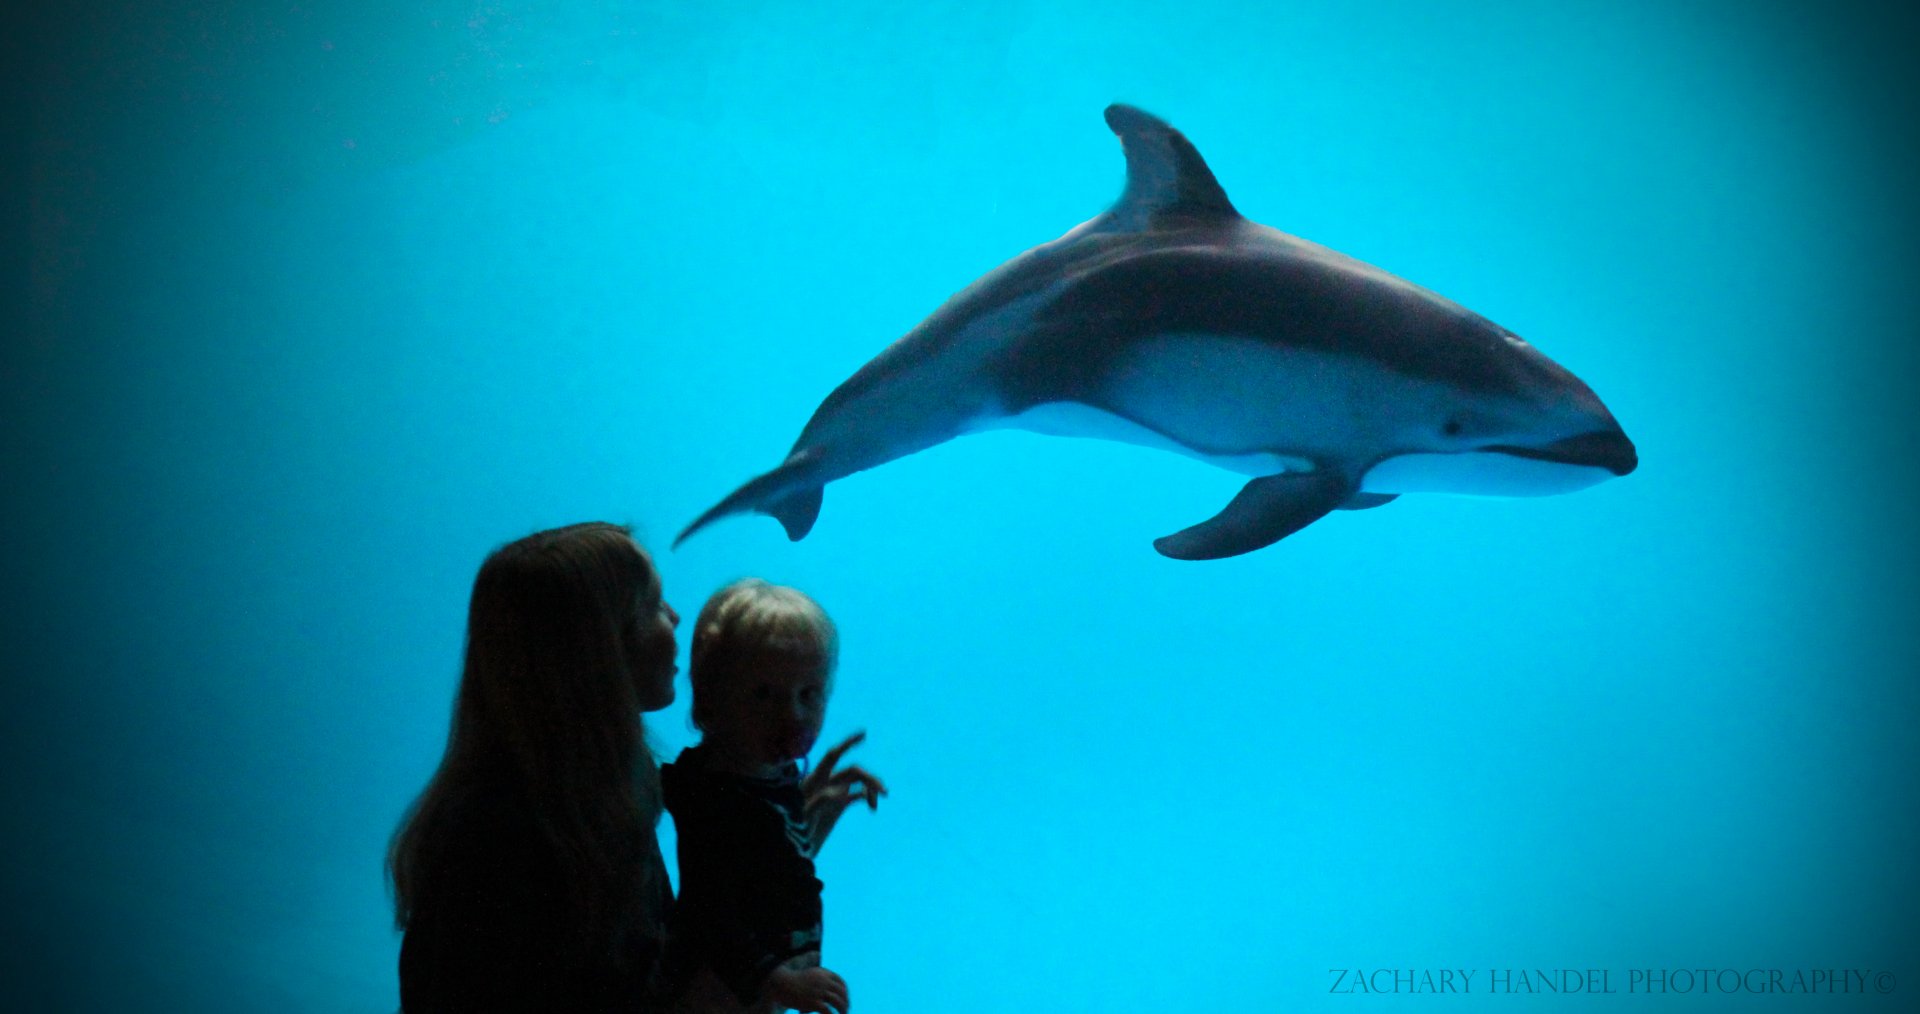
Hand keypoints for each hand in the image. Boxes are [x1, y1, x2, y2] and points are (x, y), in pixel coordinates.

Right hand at [765, 961, 849, 1013]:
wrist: (780, 984)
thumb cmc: (794, 982)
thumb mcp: (810, 976)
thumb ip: (820, 980)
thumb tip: (829, 992)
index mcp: (823, 973)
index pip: (840, 982)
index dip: (845, 991)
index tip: (845, 999)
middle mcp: (823, 981)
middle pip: (841, 992)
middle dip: (846, 1001)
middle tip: (846, 1009)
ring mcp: (818, 991)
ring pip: (838, 1002)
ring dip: (843, 1010)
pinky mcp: (813, 1002)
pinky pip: (828, 1011)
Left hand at [802, 731, 886, 849]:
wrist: (793, 849)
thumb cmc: (793, 831)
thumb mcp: (803, 817)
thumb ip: (819, 802)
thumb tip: (840, 792)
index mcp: (815, 780)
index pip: (833, 755)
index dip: (847, 743)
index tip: (864, 734)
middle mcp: (826, 783)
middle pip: (853, 770)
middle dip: (870, 778)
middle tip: (884, 792)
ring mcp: (834, 793)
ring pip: (858, 781)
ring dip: (871, 788)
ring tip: (875, 804)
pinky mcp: (839, 805)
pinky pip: (858, 793)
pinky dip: (868, 797)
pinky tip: (871, 807)